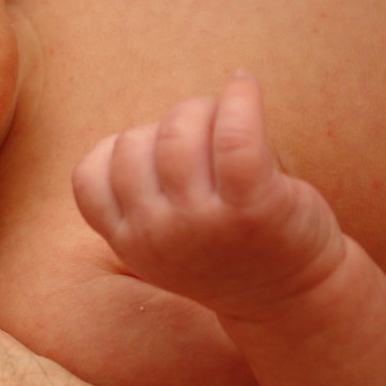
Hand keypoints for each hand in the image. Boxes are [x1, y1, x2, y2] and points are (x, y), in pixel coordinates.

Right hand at [70, 73, 344, 321]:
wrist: (297, 300)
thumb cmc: (227, 251)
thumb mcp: (164, 238)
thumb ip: (139, 197)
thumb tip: (138, 132)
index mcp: (129, 244)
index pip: (88, 177)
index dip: (117, 151)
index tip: (157, 158)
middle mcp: (158, 237)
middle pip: (134, 145)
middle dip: (167, 127)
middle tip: (206, 138)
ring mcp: (203, 224)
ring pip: (178, 133)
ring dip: (202, 110)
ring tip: (229, 118)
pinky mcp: (253, 208)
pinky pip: (235, 134)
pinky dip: (240, 99)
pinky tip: (245, 85)